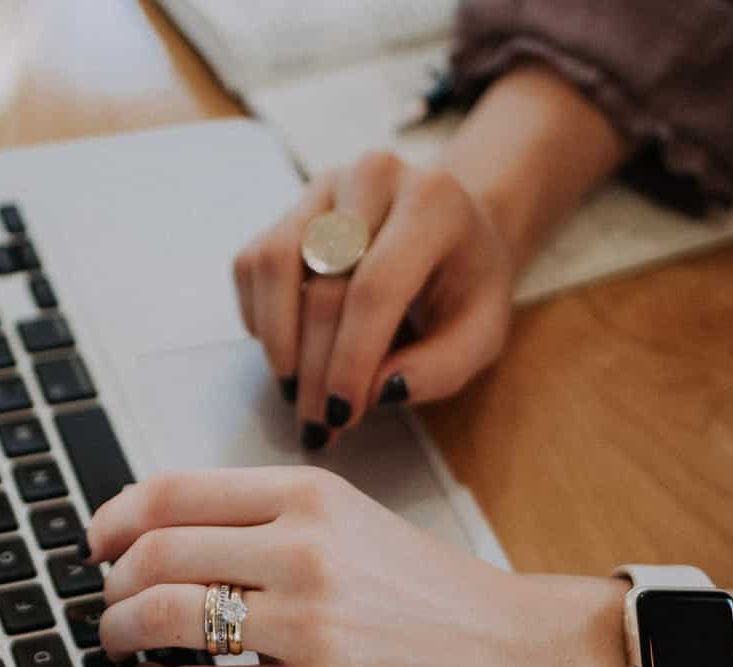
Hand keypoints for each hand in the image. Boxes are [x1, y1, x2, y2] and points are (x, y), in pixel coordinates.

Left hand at [86, 467, 636, 666]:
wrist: (519, 655)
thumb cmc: (433, 592)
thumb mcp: (352, 521)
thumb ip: (267, 518)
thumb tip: (166, 534)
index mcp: (310, 496)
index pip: (172, 491)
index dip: (114, 518)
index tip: (96, 543)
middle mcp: (305, 550)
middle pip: (155, 554)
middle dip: (111, 585)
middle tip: (108, 605)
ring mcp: (311, 626)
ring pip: (165, 617)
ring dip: (120, 634)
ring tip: (122, 646)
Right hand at [232, 152, 515, 449]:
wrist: (452, 228)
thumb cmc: (466, 285)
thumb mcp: (481, 333)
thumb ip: (440, 368)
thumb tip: (377, 391)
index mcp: (433, 203)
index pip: (376, 287)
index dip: (351, 359)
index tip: (342, 414)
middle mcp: (373, 178)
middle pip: (324, 286)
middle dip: (315, 369)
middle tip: (318, 422)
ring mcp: (324, 187)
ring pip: (274, 265)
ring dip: (278, 341)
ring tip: (296, 389)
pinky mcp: (289, 207)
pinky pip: (252, 265)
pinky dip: (261, 317)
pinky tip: (290, 349)